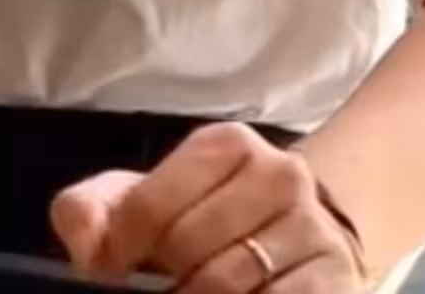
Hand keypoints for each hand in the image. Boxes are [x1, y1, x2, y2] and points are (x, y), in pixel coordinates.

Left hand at [51, 125, 371, 292]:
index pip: (149, 206)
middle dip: (160, 281)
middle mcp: (278, 175)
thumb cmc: (205, 212)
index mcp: (225, 144)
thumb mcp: (143, 196)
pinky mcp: (336, 277)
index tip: (109, 271)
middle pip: (189, 248)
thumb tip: (88, 251)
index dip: (117, 250)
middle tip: (156, 288)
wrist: (306, 229)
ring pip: (230, 283)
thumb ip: (93, 210)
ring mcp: (313, 227)